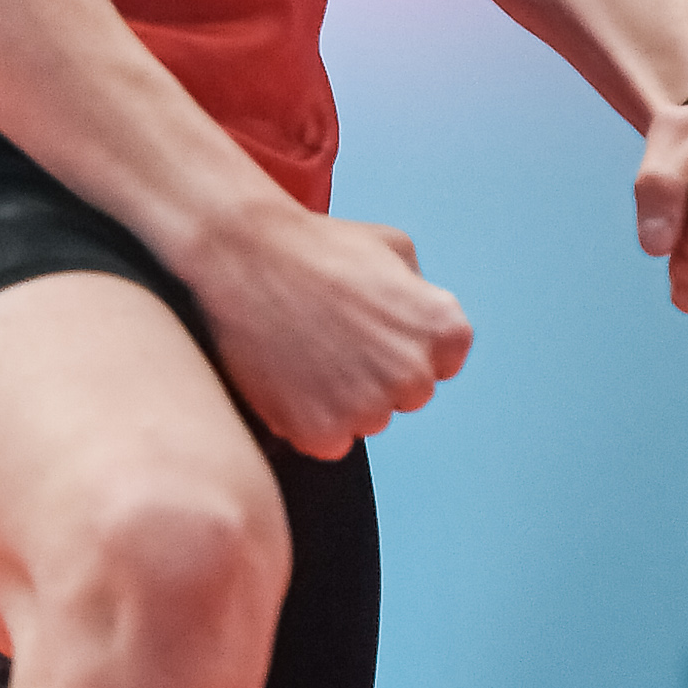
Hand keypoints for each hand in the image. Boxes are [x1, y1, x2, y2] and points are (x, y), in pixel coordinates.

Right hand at [186, 205, 473, 458]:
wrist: (244, 256)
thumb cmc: (315, 247)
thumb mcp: (392, 246)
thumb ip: (421, 292)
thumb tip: (416, 322)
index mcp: (443, 330)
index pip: (441, 362)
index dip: (401, 344)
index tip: (369, 327)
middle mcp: (415, 375)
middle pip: (406, 396)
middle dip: (377, 376)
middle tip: (332, 340)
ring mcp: (369, 410)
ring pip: (366, 421)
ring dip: (342, 401)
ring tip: (305, 353)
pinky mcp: (323, 434)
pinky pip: (328, 442)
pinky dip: (308, 420)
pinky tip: (288, 378)